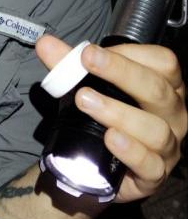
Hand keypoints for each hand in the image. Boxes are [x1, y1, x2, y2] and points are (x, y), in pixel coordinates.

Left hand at [36, 35, 186, 202]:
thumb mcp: (87, 86)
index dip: (129, 53)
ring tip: (85, 100)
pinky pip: (150, 164)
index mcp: (165, 86)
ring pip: (155, 129)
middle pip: (157, 90)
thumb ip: (68, 65)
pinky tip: (109, 138)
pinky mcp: (155, 174)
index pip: (162, 62)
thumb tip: (46, 44)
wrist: (95, 163)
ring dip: (118, 112)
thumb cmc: (102, 116)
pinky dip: (130, 150)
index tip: (93, 51)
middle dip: (121, 73)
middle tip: (87, 62)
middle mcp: (172, 114)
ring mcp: (168, 146)